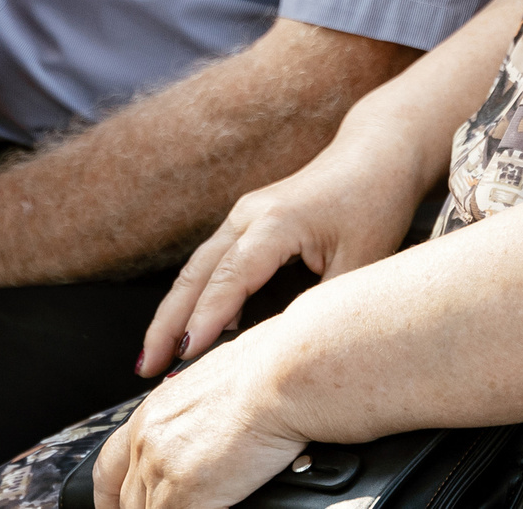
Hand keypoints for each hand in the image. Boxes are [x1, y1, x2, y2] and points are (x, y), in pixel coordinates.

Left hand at [99, 326, 309, 508]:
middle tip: (174, 506)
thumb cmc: (267, 371)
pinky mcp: (186, 494)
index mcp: (152, 413)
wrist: (282, 376)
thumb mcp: (214, 386)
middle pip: (129, 499)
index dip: (109, 496)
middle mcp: (149, 441)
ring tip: (201, 506)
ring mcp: (163, 469)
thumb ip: (195, 416)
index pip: (109, 467)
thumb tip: (206, 433)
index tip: (114, 506)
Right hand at [136, 118, 430, 375]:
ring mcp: (244, 216)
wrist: (377, 153)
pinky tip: (188, 332)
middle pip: (195, 274)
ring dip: (172, 313)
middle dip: (167, 323)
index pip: (230, 278)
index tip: (184, 358)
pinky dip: (193, 297)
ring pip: (196, 270)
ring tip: (153, 358)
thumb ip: (326, 305)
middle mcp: (249, 215)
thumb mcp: (362, 261)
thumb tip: (295, 353)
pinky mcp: (248, 222)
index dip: (205, 320)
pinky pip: (211, 264)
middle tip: (146, 369)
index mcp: (276, 222)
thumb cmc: (373, 203)